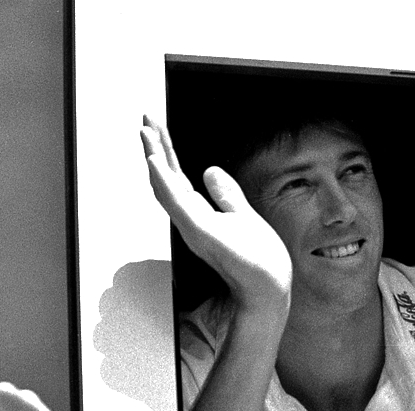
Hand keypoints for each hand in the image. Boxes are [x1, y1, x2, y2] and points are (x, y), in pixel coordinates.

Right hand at [141, 116, 292, 312]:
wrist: (269, 288)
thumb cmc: (258, 262)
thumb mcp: (242, 216)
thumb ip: (226, 195)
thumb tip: (211, 171)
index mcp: (200, 214)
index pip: (177, 176)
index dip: (166, 150)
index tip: (156, 126)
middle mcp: (190, 220)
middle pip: (166, 177)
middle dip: (155, 147)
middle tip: (145, 117)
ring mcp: (192, 227)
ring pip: (166, 186)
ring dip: (154, 158)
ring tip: (145, 132)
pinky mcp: (200, 233)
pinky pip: (177, 203)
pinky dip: (164, 182)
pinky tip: (155, 162)